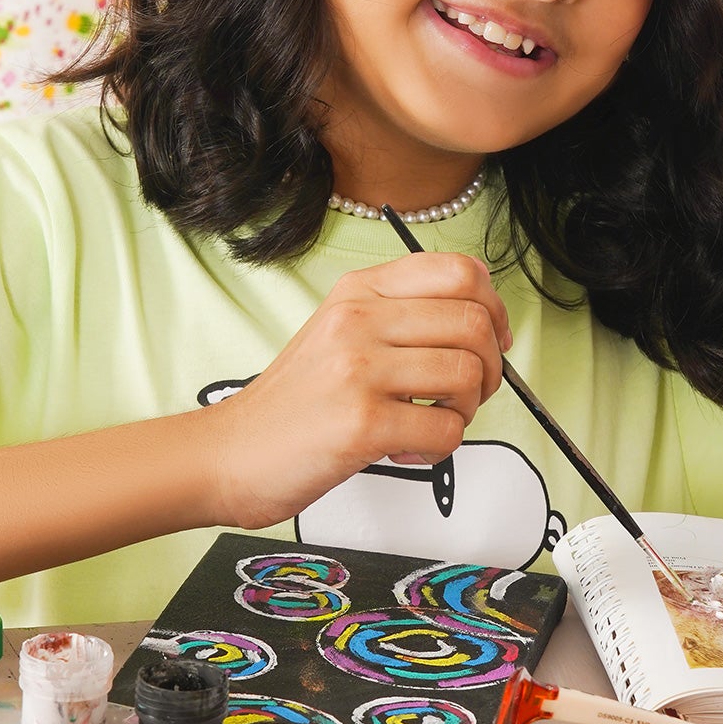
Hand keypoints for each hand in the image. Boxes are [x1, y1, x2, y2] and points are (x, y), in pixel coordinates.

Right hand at [197, 251, 511, 531]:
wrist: (229, 452)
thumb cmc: (293, 404)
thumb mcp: (339, 332)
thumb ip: (401, 317)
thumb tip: (484, 327)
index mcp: (358, 291)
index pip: (459, 271)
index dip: (492, 309)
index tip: (490, 340)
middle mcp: (358, 320)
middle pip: (473, 323)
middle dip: (490, 368)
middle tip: (466, 395)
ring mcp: (359, 370)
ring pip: (467, 376)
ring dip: (466, 411)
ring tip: (430, 422)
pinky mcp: (362, 423)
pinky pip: (445, 430)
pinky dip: (438, 448)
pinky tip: (403, 447)